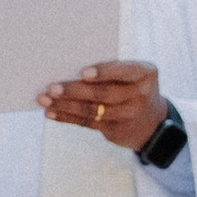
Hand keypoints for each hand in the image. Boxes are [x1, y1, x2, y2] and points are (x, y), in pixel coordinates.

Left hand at [37, 61, 165, 152]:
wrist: (152, 121)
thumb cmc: (133, 85)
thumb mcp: (134, 73)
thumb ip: (112, 68)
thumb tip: (71, 66)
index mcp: (145, 73)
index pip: (123, 71)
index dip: (103, 72)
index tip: (83, 72)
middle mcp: (139, 95)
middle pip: (103, 94)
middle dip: (75, 91)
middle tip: (52, 87)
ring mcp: (127, 115)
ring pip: (92, 110)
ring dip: (65, 105)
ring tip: (44, 99)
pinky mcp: (114, 130)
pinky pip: (87, 123)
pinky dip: (66, 117)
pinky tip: (51, 112)